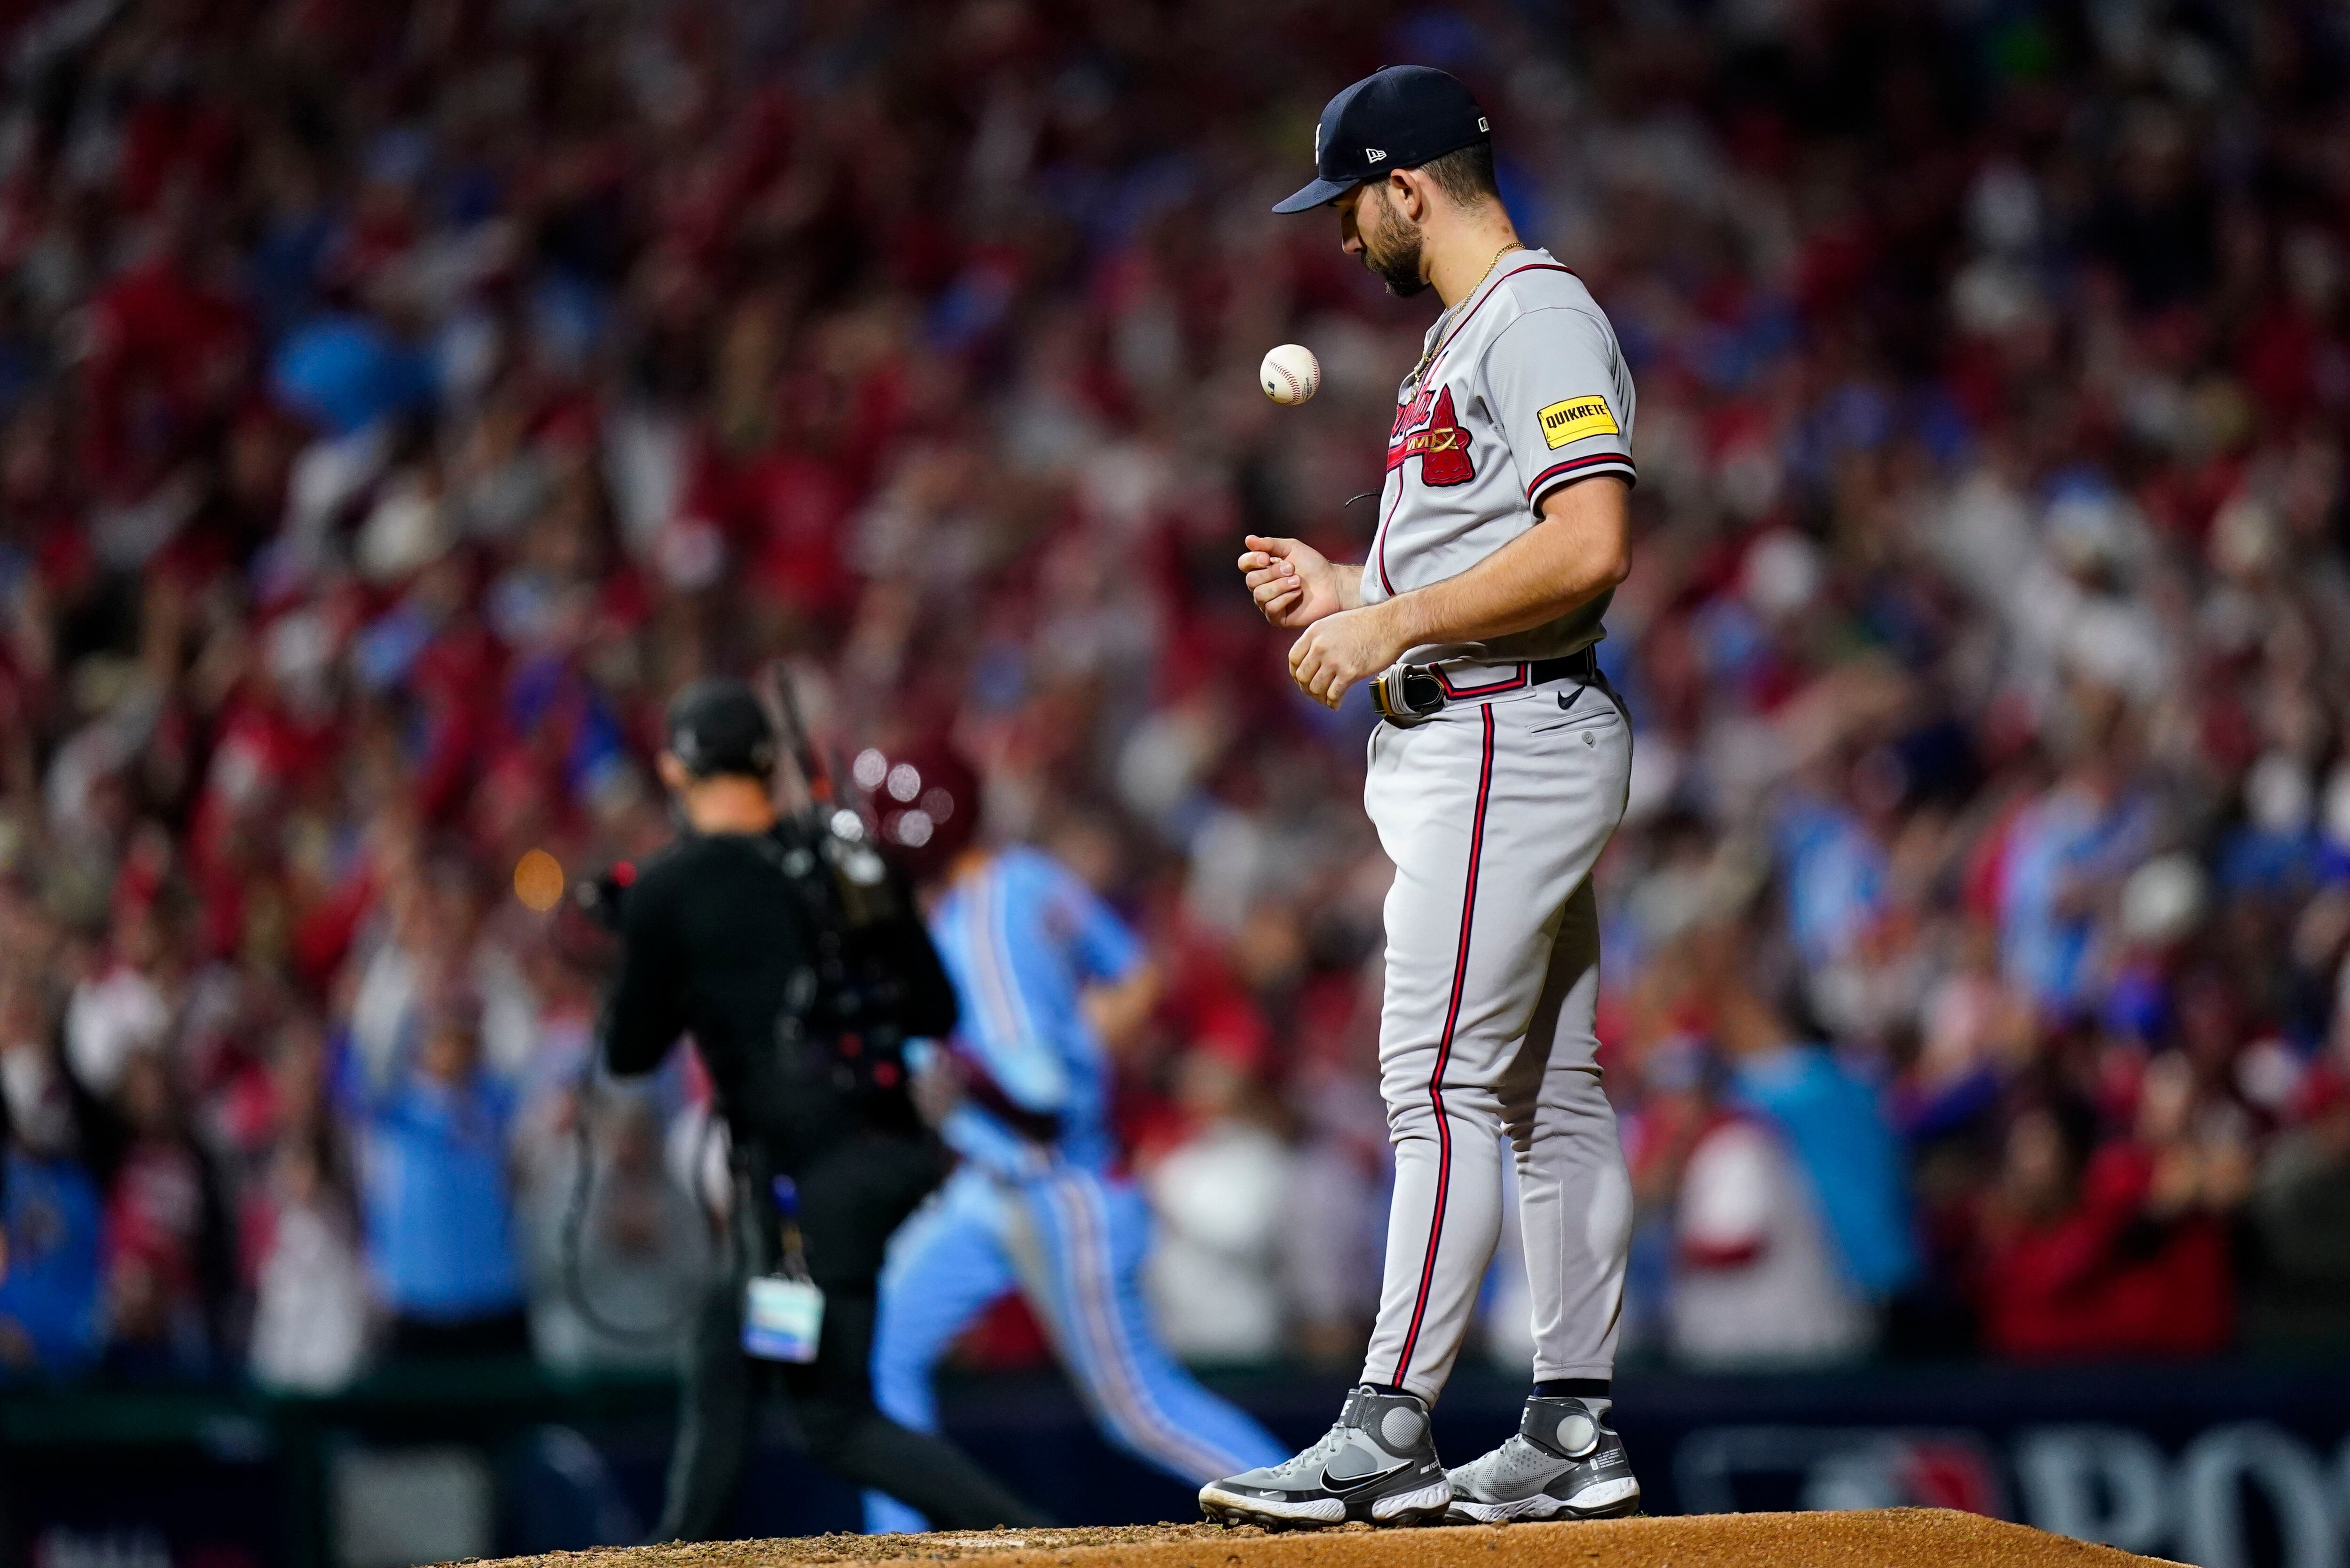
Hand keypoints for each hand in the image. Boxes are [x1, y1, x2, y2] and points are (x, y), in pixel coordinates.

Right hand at [1239, 535, 1343, 628]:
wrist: (1332, 584)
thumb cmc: (1313, 565)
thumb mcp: (1291, 548)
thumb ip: (1269, 544)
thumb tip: (1248, 540)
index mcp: (1263, 569)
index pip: (1244, 564)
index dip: (1252, 560)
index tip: (1267, 557)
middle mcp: (1262, 586)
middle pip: (1251, 580)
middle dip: (1272, 573)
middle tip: (1292, 569)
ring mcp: (1268, 603)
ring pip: (1259, 594)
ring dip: (1280, 585)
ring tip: (1298, 581)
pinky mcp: (1277, 618)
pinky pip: (1270, 608)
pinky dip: (1285, 597)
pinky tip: (1298, 593)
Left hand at [1289, 603, 1406, 707]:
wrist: (1390, 624)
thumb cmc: (1368, 622)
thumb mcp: (1335, 623)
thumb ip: (1321, 639)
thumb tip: (1313, 657)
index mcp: (1315, 632)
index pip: (1293, 658)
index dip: (1295, 672)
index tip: (1301, 678)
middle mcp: (1320, 647)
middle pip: (1302, 676)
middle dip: (1306, 688)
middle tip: (1314, 692)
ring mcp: (1334, 660)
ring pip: (1316, 688)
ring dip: (1319, 698)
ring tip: (1325, 699)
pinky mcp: (1349, 673)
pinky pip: (1333, 695)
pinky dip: (1332, 703)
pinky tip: (1335, 704)